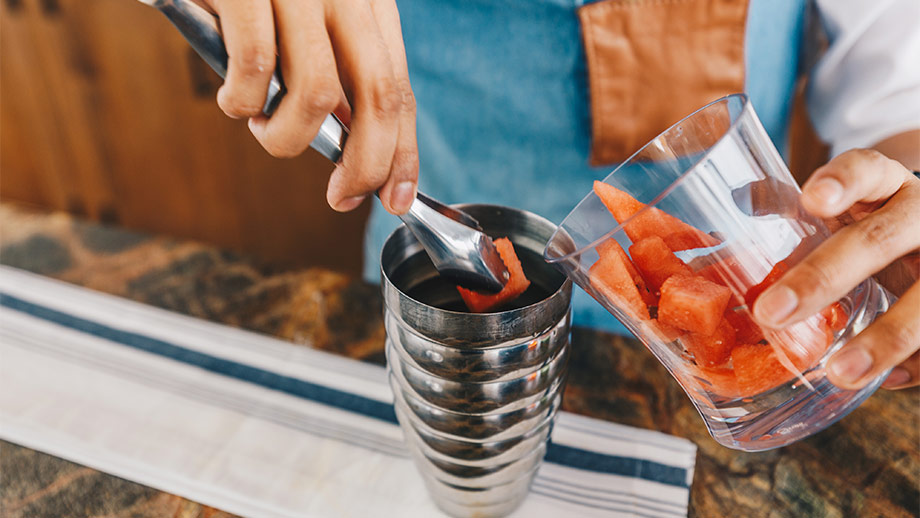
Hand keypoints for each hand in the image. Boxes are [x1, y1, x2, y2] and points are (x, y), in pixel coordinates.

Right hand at [199, 0, 418, 214]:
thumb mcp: (306, 19)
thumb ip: (332, 69)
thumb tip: (350, 143)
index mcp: (367, 3)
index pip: (400, 88)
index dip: (403, 152)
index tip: (396, 198)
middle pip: (380, 96)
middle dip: (366, 163)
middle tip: (341, 197)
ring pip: (319, 95)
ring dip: (289, 136)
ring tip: (261, 126)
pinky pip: (256, 67)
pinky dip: (242, 101)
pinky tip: (233, 99)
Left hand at [752, 149, 919, 389]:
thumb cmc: (872, 222)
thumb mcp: (839, 208)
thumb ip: (787, 204)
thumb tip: (737, 201)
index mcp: (886, 185)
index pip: (868, 169)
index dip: (843, 182)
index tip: (812, 201)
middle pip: (877, 242)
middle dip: (824, 278)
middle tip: (772, 313)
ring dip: (885, 338)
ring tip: (840, 371)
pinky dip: (917, 363)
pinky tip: (891, 379)